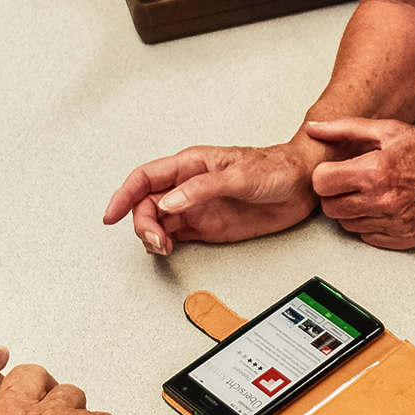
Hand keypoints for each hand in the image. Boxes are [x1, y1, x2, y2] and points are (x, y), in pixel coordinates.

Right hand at [102, 141, 318, 254]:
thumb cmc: (276, 169)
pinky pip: (176, 234)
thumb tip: (169, 202)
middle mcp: (189, 186)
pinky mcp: (208, 225)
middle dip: (142, 223)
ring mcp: (197, 207)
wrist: (303, 185)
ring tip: (161, 247)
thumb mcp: (239, 175)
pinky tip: (166, 249)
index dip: (124, 195)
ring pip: (158, 221)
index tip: (111, 215)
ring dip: (152, 236)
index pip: (145, 177)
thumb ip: (202, 189)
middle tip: (154, 240)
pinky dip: (165, 244)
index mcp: (191, 164)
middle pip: (147, 204)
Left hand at [304, 117, 414, 249]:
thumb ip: (346, 128)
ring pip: (347, 224)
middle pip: (330, 207)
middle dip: (335, 193)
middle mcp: (385, 200)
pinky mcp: (404, 239)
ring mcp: (395, 223)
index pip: (322, 183)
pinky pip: (368, 237)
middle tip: (351, 182)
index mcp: (377, 170)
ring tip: (370, 192)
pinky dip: (369, 224)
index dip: (325, 175)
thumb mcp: (389, 130)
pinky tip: (382, 206)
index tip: (334, 171)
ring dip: (351, 210)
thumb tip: (316, 128)